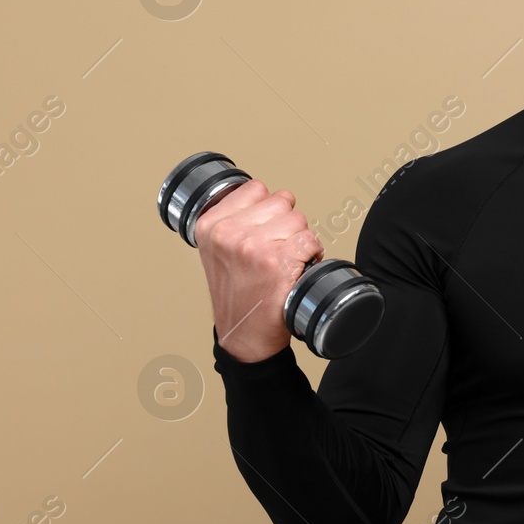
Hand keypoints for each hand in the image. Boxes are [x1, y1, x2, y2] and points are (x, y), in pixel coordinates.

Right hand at [194, 178, 322, 361]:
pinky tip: (298, 269)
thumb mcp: (216, 251)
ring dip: (300, 239)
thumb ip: (233, 220)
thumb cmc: (236, 294)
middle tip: (275, 250)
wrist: (244, 335)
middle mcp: (228, 233)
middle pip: (281, 201)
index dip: (268, 208)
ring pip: (299, 219)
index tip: (263, 230)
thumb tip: (266, 196)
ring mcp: (253, 246)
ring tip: (284, 261)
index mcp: (209, 225)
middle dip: (286, 223)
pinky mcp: (277, 262)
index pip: (255, 188)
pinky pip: (311, 240)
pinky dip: (313, 253)